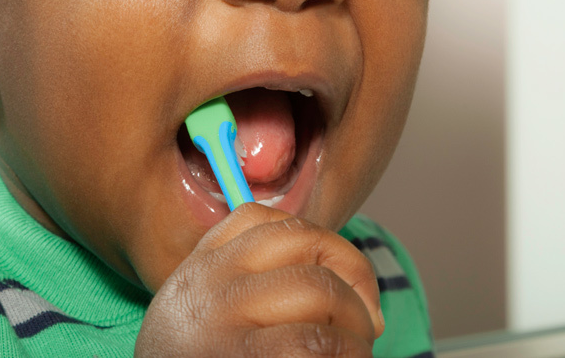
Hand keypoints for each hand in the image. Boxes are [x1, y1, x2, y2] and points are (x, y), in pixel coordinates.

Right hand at [135, 203, 383, 356]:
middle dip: (355, 280)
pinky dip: (347, 354)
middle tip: (365, 326)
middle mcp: (207, 283)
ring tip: (356, 354)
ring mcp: (221, 321)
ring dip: (357, 326)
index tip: (339, 284)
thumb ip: (243, 288)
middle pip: (306, 242)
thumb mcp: (199, 320)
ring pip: (320, 289)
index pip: (267, 220)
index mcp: (199, 269)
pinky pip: (314, 343)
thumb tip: (338, 282)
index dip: (320, 244)